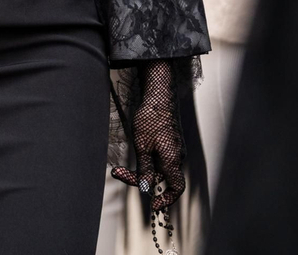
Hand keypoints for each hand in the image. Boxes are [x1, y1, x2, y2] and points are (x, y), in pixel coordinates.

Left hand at [111, 59, 185, 209]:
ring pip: (160, 166)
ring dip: (143, 168)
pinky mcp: (170, 140)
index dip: (167, 198)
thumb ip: (144, 168)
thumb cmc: (151, 117)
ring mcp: (175, 147)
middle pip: (162, 177)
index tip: (153, 203)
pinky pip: (161, 156)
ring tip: (123, 163)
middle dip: (141, 178)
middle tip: (120, 173)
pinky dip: (148, 159)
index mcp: (173, 159)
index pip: (176, 187)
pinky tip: (137, 150)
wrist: (158, 94)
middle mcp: (177, 155)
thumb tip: (145, 188)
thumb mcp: (142, 146)